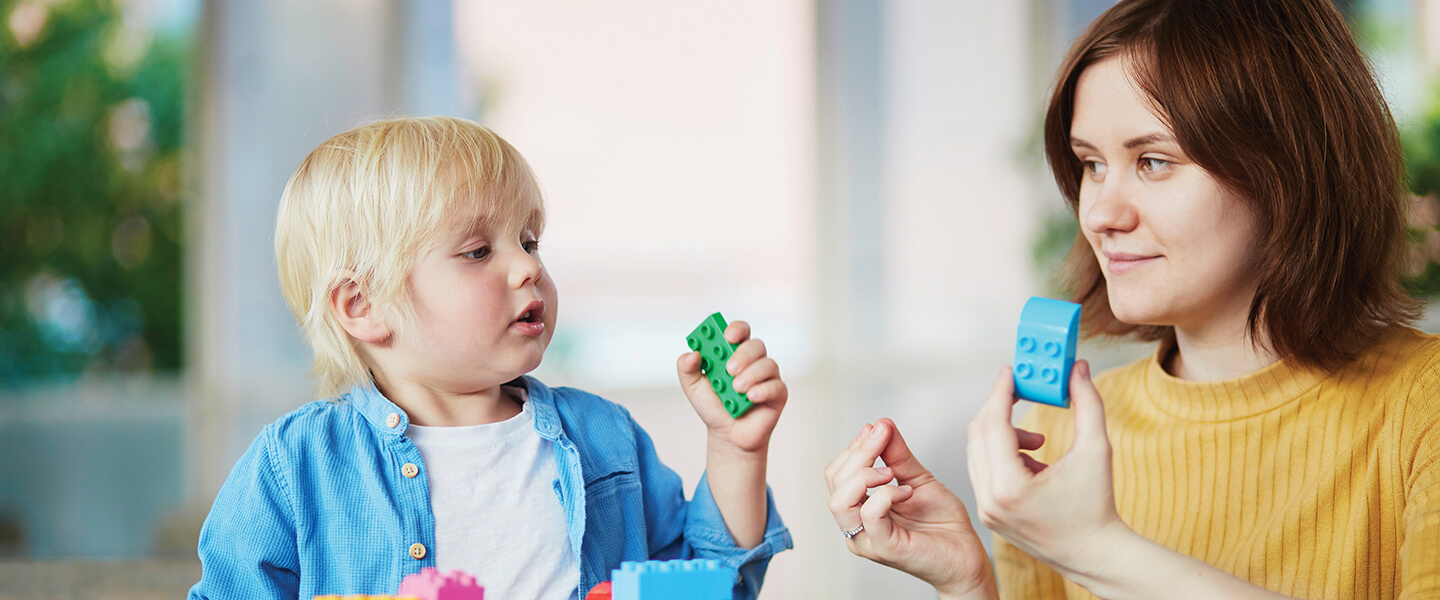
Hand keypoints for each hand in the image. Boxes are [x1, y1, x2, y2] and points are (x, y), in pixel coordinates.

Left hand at [676, 320, 786, 453]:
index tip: (727, 336)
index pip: (740, 331)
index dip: (736, 329)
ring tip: (736, 389)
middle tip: (729, 369)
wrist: (727, 436)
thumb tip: (692, 353)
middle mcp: (753, 361)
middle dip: (743, 355)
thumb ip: (687, 368)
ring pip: (767, 364)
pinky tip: (750, 397)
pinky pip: (776, 385)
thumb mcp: (693, 387)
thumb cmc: (714, 407)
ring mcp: (767, 376)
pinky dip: (762, 390)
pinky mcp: (778, 393)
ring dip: (751, 375)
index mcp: (733, 353)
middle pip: (756, 345)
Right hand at [825, 418, 996, 598]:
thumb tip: (881, 424)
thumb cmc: (943, 523)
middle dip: (859, 452)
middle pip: (835, 482)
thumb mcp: (918, 478)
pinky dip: (886, 494)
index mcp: (859, 509)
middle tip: (883, 438)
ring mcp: (867, 539)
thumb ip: (897, 454)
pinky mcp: (884, 548)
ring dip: (865, 474)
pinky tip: (906, 491)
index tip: (877, 429)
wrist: (966, 553)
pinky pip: (870, 515)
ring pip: (840, 500)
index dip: (854, 447)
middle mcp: (857, 526)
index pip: (837, 473)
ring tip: (892, 471)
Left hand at [966, 359, 1129, 576]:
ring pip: (977, 451)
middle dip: (998, 408)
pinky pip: (983, 469)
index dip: (1001, 392)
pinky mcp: (988, 512)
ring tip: (1036, 440)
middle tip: (1019, 391)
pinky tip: (1031, 460)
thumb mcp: (1097, 450)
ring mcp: (986, 508)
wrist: (1094, 554)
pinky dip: (1000, 454)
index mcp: (1010, 487)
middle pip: (978, 434)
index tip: (1010, 372)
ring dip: (1001, 433)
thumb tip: (1077, 369)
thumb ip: (1087, 404)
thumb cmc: (1097, 507)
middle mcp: (990, 499)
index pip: (993, 424)